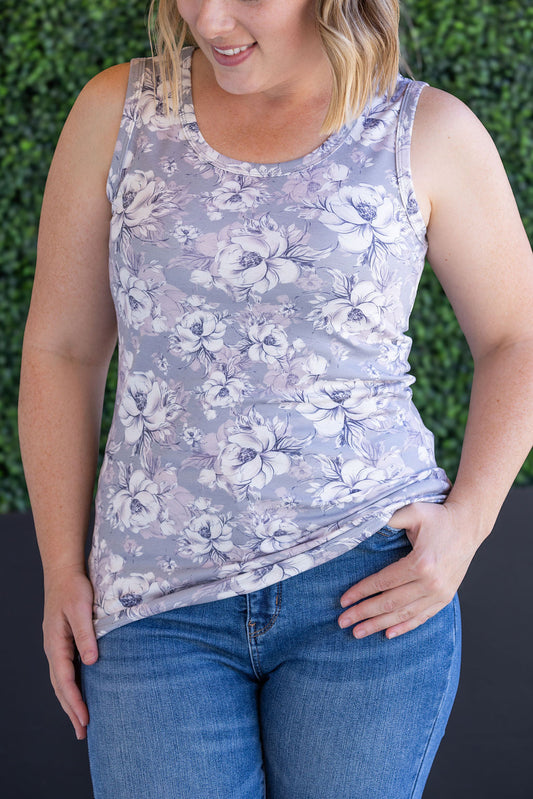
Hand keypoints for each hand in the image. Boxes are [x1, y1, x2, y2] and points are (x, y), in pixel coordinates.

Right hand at [42, 569, 97, 739]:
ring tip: (81, 722)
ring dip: (70, 702)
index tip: (85, 719)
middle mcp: (53, 648)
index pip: (65, 680)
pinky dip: (71, 687)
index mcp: (56, 644)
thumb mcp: (82, 609)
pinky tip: (80, 694)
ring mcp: (56, 646)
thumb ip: (86, 635)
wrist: (63, 572)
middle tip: (83, 733)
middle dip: (71, 711)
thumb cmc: (73, 588)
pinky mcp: (63, 642)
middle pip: (60, 687)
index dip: (75, 702)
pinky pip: (65, 671)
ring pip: (61, 681)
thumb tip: (91, 662)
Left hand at [338, 501, 482, 639]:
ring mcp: (439, 593)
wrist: (468, 525)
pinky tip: (388, 634)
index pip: (383, 582)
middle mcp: (430, 583)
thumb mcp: (413, 511)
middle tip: (342, 621)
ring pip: (404, 614)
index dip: (361, 592)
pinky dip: (404, 627)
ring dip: (379, 625)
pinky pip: (422, 617)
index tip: (344, 601)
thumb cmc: (439, 517)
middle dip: (364, 613)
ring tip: (358, 633)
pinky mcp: (445, 598)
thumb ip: (389, 518)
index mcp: (420, 563)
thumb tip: (363, 522)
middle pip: (390, 602)